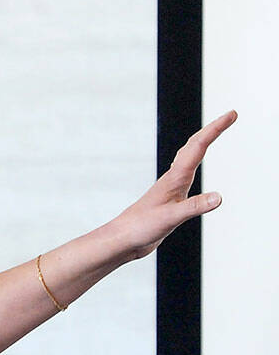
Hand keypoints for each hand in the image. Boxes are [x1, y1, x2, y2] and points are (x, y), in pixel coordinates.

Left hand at [113, 110, 236, 258]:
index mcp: (174, 178)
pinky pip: (184, 173)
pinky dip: (192, 163)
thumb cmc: (140, 227)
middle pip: (194, 146)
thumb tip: (219, 197)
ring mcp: (170, 188)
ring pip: (187, 158)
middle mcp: (173, 179)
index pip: (199, 147)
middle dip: (213, 130)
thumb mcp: (171, 218)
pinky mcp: (169, 199)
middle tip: (230, 116)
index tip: (232, 114)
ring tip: (212, 132)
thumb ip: (194, 207)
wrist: (122, 240)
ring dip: (201, 142)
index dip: (216, 129)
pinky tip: (190, 169)